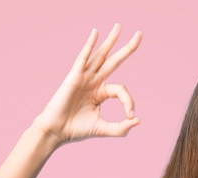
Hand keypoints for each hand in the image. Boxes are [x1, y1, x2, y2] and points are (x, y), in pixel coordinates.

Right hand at [33, 24, 141, 146]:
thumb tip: (138, 120)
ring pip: (100, 55)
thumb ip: (121, 128)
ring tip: (119, 26)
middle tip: (140, 34)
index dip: (129, 102)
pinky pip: (83, 58)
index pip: (121, 90)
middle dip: (127, 48)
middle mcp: (93, 81)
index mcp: (100, 93)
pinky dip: (89, 45)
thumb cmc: (76, 130)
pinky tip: (95, 32)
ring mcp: (84, 77)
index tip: (130, 116)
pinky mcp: (74, 77)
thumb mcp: (103, 129)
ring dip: (111, 40)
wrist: (57, 131)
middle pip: (114, 61)